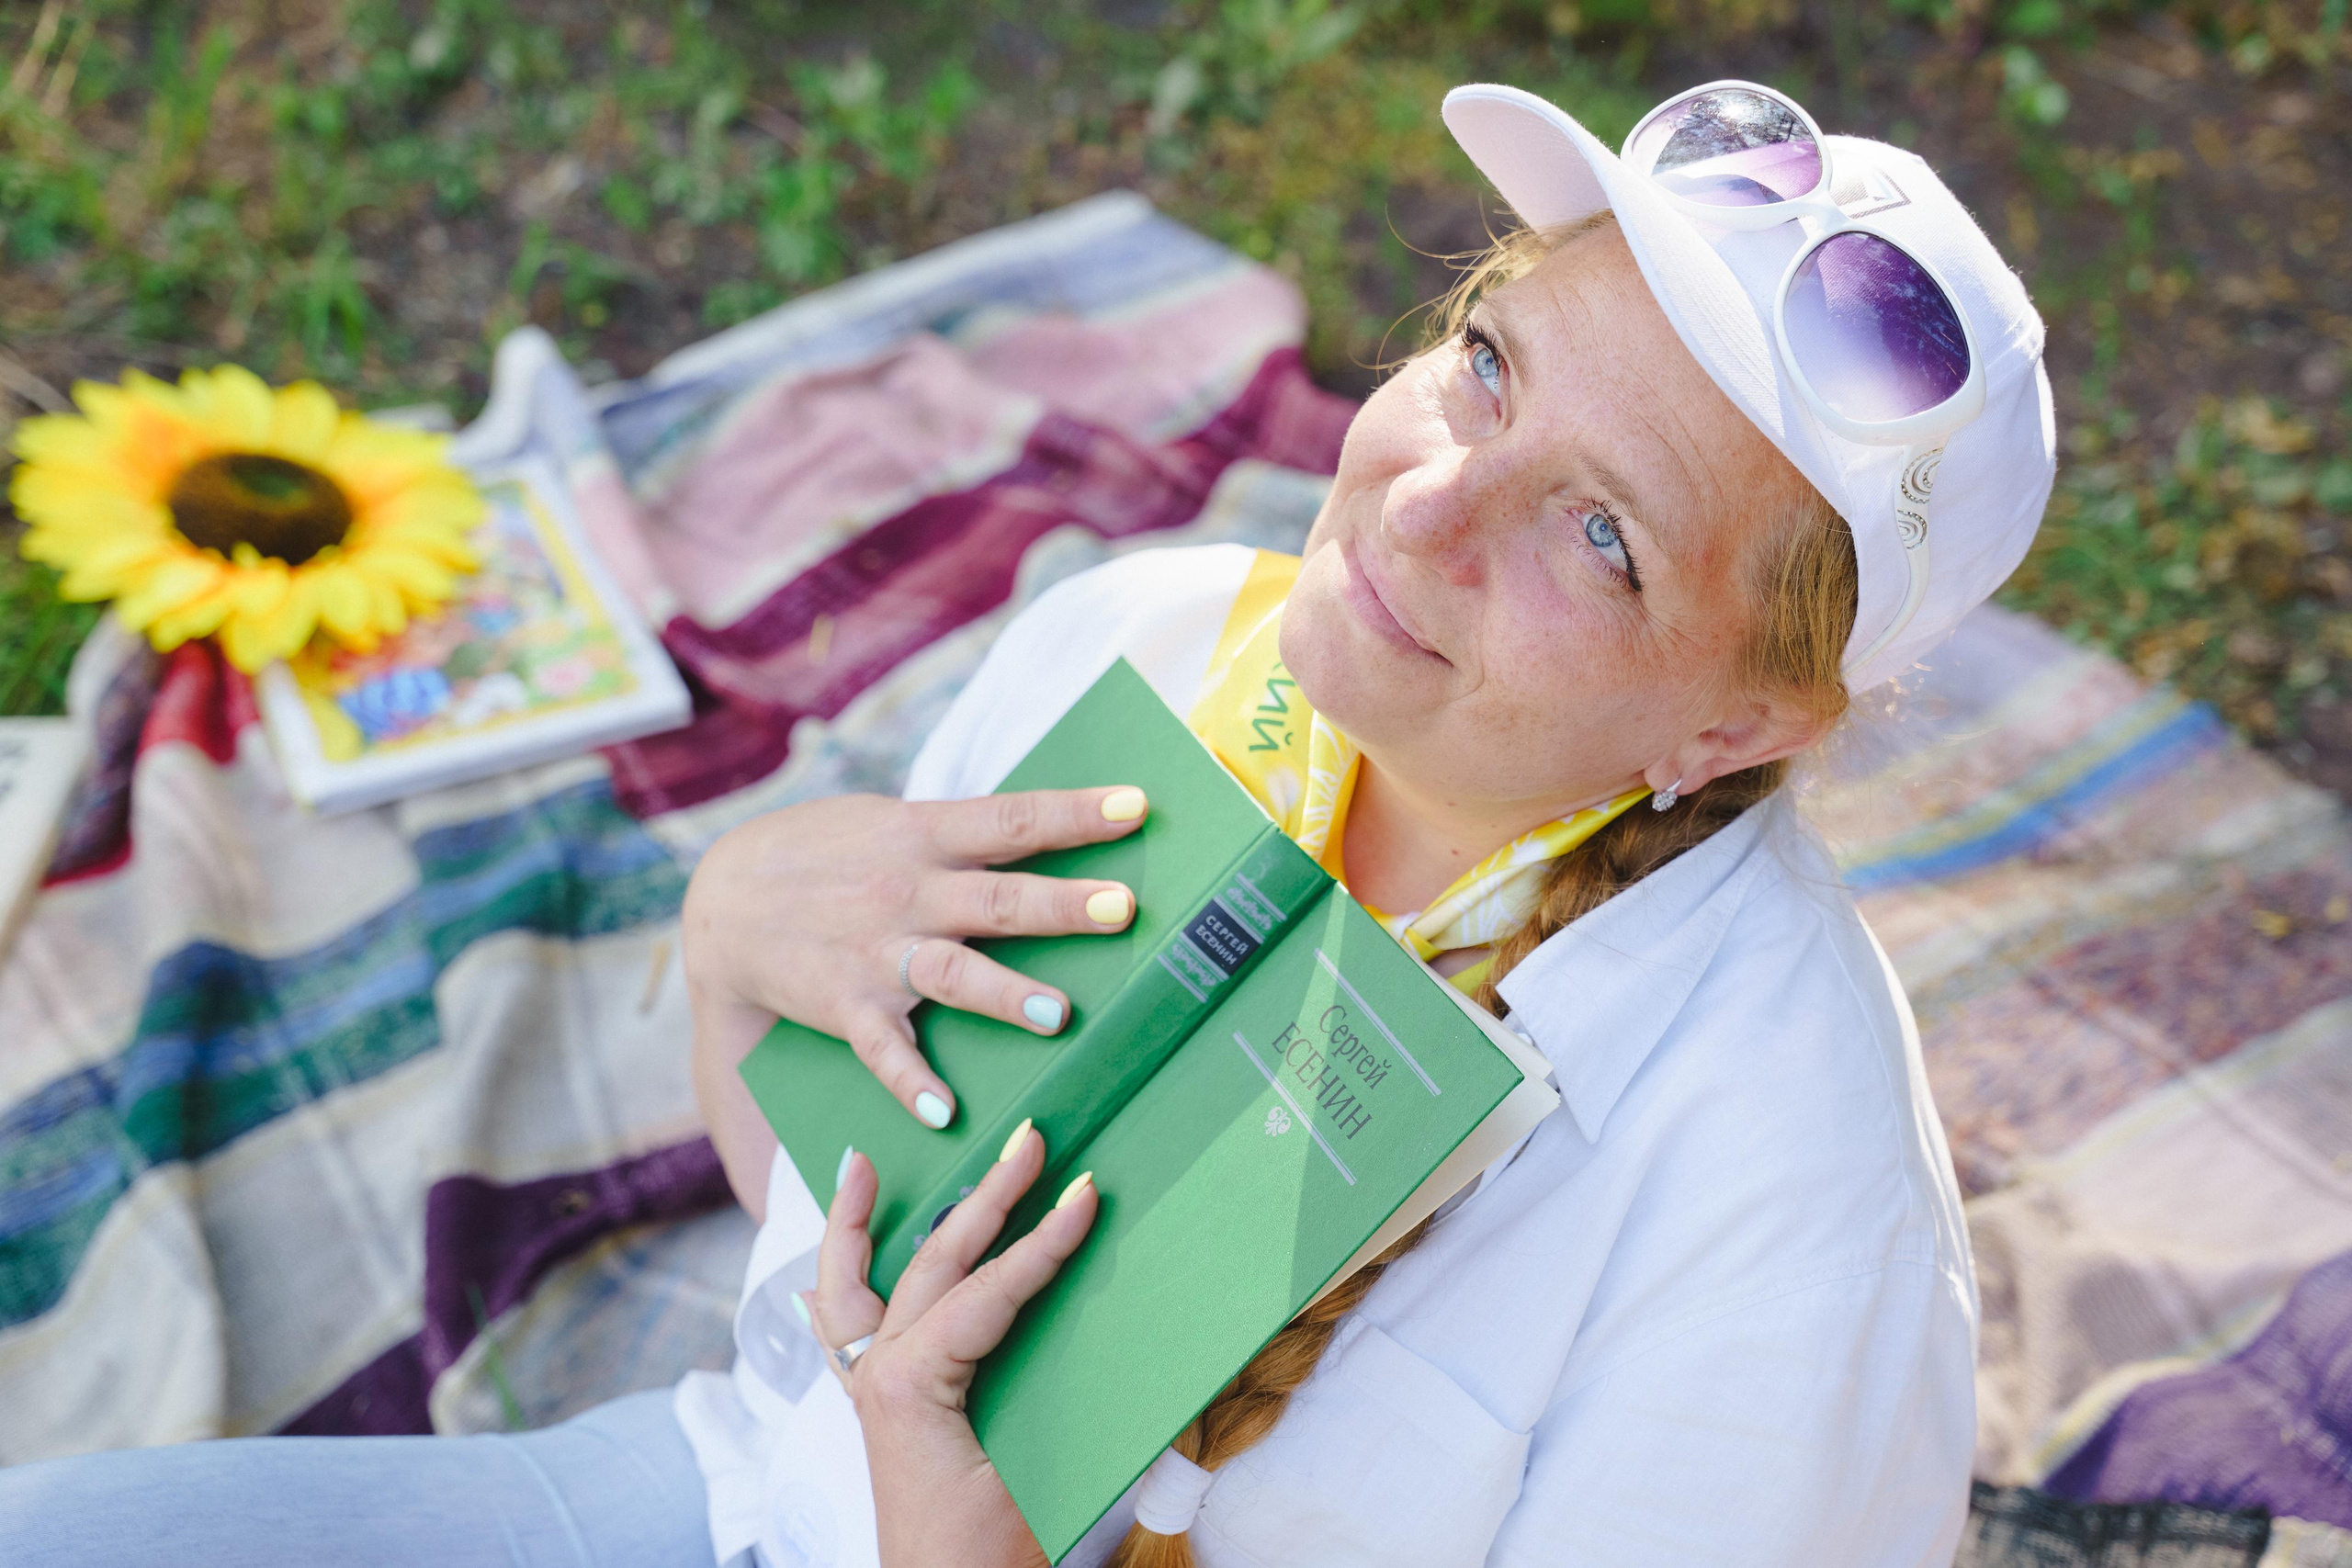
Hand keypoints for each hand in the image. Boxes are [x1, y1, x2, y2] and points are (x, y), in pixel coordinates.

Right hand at [683, 787, 1146, 1181]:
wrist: (724, 899)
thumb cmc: (834, 853)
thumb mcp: (895, 822)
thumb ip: (967, 832)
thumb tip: (1054, 828)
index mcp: (926, 835)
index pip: (1013, 818)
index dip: (1075, 812)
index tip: (1136, 806)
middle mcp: (909, 892)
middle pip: (996, 899)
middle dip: (1059, 906)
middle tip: (1122, 908)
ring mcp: (878, 952)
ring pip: (951, 972)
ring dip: (1003, 992)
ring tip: (1056, 1014)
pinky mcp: (847, 1004)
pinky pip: (883, 1048)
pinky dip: (909, 1080)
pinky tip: (943, 1110)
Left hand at [809, 1128, 1096, 1567]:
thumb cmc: (991, 1553)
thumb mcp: (1033, 1469)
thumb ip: (1066, 1390)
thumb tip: (1115, 1321)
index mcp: (913, 1384)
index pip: (991, 1290)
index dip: (1043, 1241)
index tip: (1087, 1193)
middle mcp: (880, 1374)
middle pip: (935, 1263)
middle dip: (986, 1197)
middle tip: (1032, 1141)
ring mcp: (869, 1389)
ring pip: (858, 1285)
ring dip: (865, 1223)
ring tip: (863, 1163)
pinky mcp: (875, 1407)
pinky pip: (841, 1330)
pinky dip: (836, 1284)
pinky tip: (826, 1260)